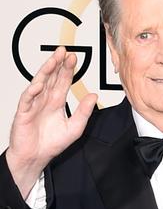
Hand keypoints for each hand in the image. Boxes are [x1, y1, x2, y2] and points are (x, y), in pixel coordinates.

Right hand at [6, 46, 97, 196]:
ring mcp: (33, 104)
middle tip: (64, 51)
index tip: (73, 58)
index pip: (62, 81)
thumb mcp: (74, 128)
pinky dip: (33, 91)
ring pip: (39, 83)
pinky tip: (39, 84)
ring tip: (53, 61)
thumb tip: (94, 96)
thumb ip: (84, 112)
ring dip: (45, 71)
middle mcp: (44, 100)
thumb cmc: (51, 143)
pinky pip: (27, 99)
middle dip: (57, 64)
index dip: (67, 69)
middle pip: (51, 77)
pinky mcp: (24, 112)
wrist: (36, 157)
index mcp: (56, 103)